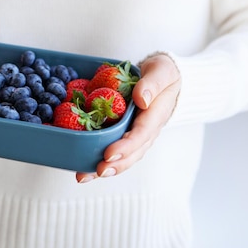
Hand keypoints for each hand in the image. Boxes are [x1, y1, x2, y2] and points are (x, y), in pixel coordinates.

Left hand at [75, 53, 180, 182]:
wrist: (165, 78)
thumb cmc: (163, 74)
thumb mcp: (161, 71)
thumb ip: (152, 84)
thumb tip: (141, 100)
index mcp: (155, 116)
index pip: (141, 135)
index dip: (125, 146)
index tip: (108, 154)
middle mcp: (147, 131)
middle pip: (132, 153)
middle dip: (114, 165)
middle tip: (97, 171)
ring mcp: (137, 135)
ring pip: (123, 157)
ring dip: (103, 168)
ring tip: (83, 176)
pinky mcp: (126, 134)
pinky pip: (114, 149)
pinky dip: (97, 159)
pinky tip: (81, 166)